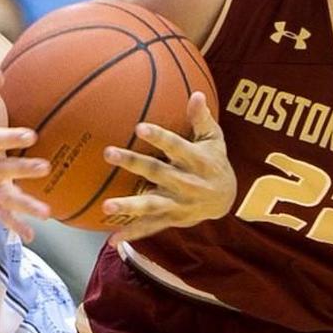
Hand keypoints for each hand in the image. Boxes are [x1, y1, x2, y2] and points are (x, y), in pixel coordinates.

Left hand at [101, 92, 235, 243]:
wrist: (226, 199)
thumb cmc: (213, 160)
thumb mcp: (213, 138)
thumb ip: (202, 118)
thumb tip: (196, 92)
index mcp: (197, 161)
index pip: (177, 147)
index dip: (160, 137)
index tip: (140, 127)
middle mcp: (188, 184)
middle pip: (157, 172)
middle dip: (133, 163)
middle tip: (108, 152)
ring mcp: (178, 204)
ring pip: (151, 205)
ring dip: (129, 206)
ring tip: (106, 205)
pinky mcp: (172, 220)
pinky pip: (150, 228)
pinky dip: (132, 234)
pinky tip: (112, 240)